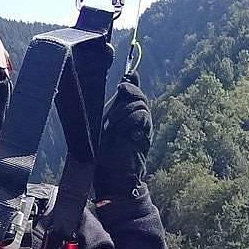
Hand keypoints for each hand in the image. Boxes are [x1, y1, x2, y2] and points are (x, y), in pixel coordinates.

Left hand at [96, 79, 152, 201]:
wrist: (111, 175)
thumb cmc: (104, 151)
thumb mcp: (102, 124)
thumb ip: (112, 106)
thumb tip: (118, 85)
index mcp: (126, 113)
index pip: (134, 91)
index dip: (132, 81)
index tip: (129, 73)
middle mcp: (138, 119)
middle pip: (139, 96)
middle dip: (127, 95)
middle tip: (115, 106)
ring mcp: (144, 128)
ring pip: (140, 105)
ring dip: (124, 112)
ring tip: (114, 125)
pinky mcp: (146, 136)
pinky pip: (142, 118)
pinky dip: (131, 120)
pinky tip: (122, 129)